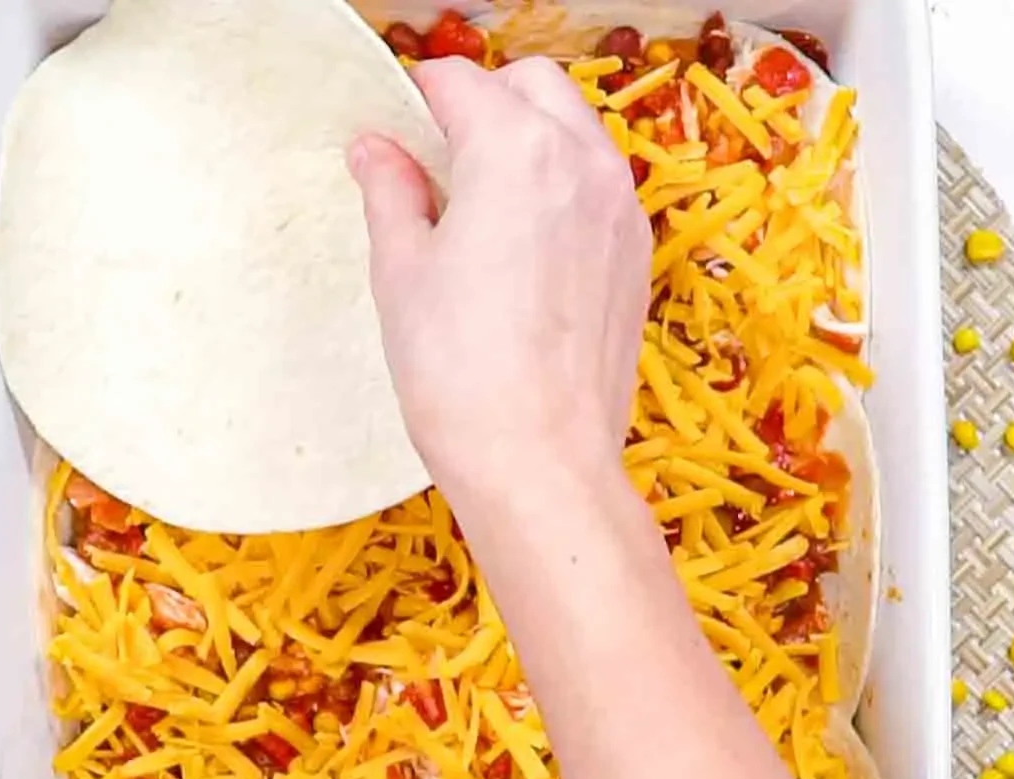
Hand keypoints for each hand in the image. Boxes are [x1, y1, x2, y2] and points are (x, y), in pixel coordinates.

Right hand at [348, 57, 650, 502]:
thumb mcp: (402, 274)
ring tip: (482, 209)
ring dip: (528, 142)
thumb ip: (391, 193)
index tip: (394, 132)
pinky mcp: (636, 258)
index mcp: (516, 149)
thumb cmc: (459, 376)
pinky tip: (525, 250)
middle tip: (438, 162)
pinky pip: (599, 190)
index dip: (417, 100)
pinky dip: (562, 190)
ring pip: (575, 133)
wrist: (540, 463)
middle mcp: (583, 163)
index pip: (459, 82)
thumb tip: (377, 150)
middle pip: (531, 87)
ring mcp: (621, 210)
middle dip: (483, 103)